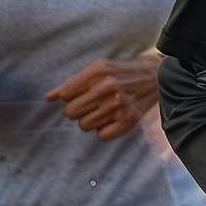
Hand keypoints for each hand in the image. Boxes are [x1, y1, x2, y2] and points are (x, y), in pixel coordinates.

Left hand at [45, 48, 163, 139]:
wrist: (158, 76)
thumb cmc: (123, 73)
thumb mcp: (99, 69)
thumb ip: (72, 83)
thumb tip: (48, 98)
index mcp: (99, 71)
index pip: (65, 96)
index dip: (71, 97)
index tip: (83, 94)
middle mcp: (108, 87)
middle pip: (71, 113)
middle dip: (79, 110)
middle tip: (94, 103)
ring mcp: (119, 104)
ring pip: (84, 126)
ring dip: (92, 120)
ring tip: (106, 109)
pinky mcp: (129, 119)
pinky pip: (101, 136)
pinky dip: (105, 130)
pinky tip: (114, 118)